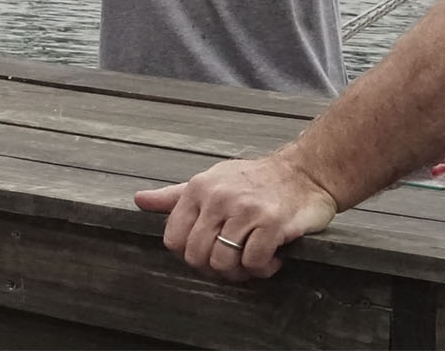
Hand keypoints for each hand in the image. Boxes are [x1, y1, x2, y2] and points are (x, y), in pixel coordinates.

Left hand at [132, 153, 336, 280]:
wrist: (306, 173)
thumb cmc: (254, 180)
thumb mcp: (211, 181)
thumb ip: (174, 196)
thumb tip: (139, 200)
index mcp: (198, 189)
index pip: (174, 239)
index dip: (190, 254)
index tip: (209, 251)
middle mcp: (218, 198)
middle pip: (196, 256)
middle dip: (214, 268)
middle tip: (233, 261)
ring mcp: (245, 210)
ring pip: (223, 262)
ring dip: (239, 271)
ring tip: (253, 258)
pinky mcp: (272, 223)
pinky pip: (254, 263)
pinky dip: (263, 269)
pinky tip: (272, 257)